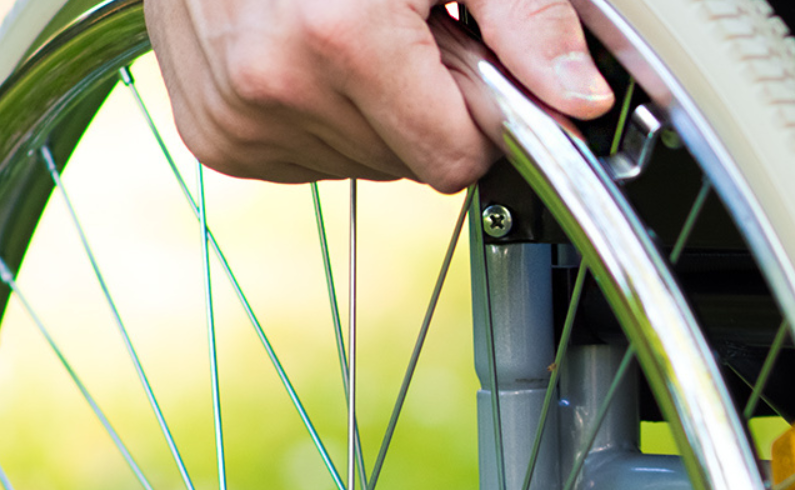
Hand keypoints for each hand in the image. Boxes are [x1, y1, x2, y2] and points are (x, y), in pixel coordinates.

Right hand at [143, 0, 620, 191]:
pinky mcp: (213, 135)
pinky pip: (305, 157)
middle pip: (409, 164)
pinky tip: (308, 50)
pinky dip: (321, 114)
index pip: (455, 156)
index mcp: (340, 41)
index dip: (477, 107)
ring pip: (359, 164)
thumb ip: (527, 20)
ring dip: (370, 109)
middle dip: (422, 103)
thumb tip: (582, 99)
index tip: (462, 50)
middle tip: (399, 23)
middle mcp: (276, 88)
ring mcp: (236, 119)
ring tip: (347, 27)